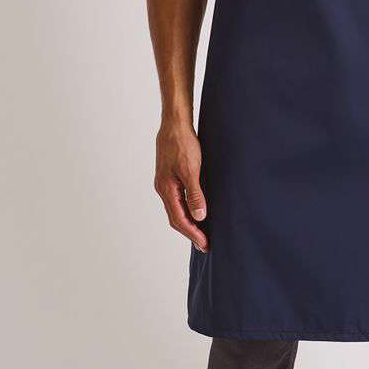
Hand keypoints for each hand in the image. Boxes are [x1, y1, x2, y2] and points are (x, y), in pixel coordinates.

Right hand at [154, 124, 208, 251]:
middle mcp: (163, 189)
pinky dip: (186, 209)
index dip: (193, 233)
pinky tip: (194, 210)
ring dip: (188, 222)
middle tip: (205, 244)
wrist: (174, 124)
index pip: (179, 219)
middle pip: (175, 218)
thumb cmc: (183, 144)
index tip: (205, 244)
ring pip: (175, 209)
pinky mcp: (169, 176)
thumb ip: (195, 194)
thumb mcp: (192, 169)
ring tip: (201, 231)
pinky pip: (177, 199)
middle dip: (190, 232)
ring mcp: (165, 182)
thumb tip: (200, 217)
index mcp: (167, 189)